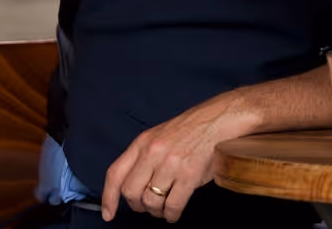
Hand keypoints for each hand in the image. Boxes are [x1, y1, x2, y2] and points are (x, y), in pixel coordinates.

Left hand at [101, 93, 255, 222]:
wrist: (222, 118)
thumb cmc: (195, 127)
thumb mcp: (161, 134)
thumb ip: (146, 156)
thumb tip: (137, 184)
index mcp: (143, 142)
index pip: (115, 174)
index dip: (109, 198)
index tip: (108, 213)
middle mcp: (154, 152)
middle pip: (131, 192)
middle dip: (137, 205)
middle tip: (147, 206)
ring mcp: (172, 163)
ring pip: (151, 201)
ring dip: (156, 211)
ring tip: (164, 209)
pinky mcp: (190, 173)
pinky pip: (173, 204)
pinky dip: (171, 214)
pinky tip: (174, 213)